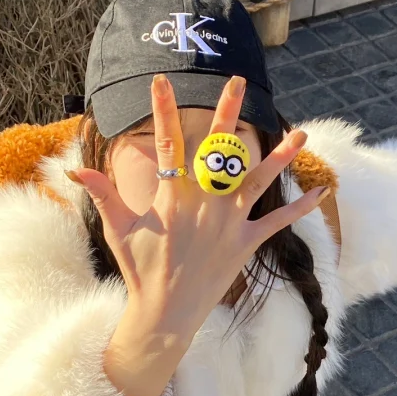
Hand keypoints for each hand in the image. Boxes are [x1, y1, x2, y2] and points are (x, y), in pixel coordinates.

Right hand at [66, 74, 327, 395]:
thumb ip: (102, 194)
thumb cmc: (140, 269)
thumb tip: (76, 169)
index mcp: (173, 197)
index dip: (163, 110)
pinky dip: (299, 208)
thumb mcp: (119, 229)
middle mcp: (205, 205)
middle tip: (236, 82)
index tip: (163, 81)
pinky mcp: (246, 245)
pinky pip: (277, 223)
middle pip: (219, 149)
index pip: (167, 144)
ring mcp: (229, 224)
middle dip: (227, 113)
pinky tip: (320, 192)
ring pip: (259, 181)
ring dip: (280, 157)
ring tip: (299, 134)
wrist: (165, 314)